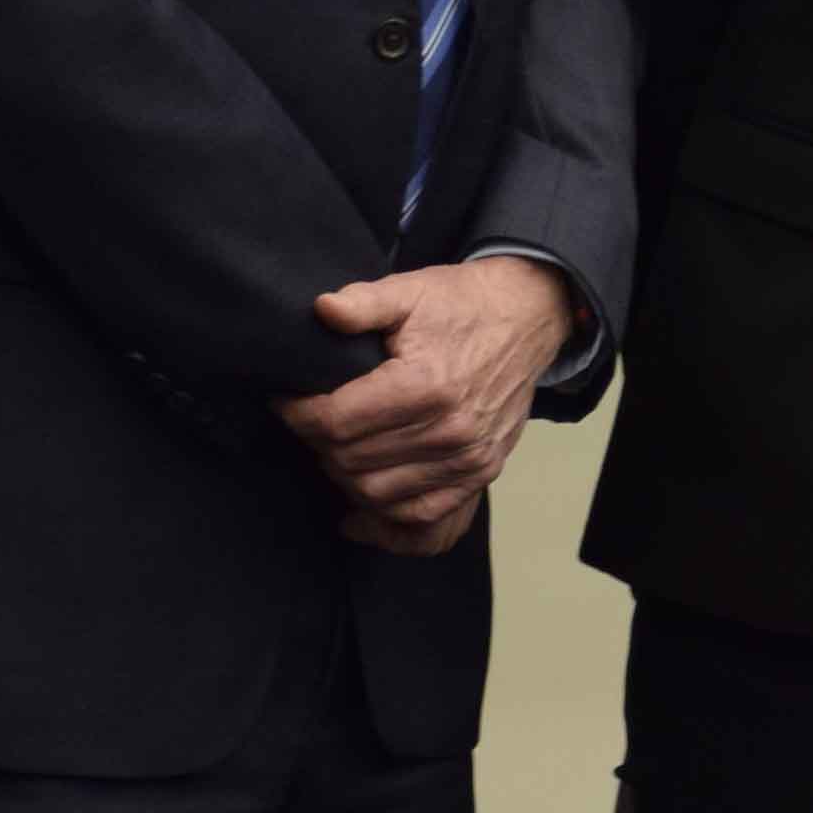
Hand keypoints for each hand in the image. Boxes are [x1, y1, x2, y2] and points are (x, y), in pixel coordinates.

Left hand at [278, 254, 569, 542]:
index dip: (297, 414)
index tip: (285, 401)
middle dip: (316, 442)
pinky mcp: (480, 473)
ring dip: (342, 475)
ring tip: (333, 448)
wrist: (527, 318)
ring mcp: (467, 458)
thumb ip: (363, 303)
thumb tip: (322, 310)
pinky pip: (422, 518)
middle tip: (309, 419)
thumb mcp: (411, 291)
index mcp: (426, 384)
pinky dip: (383, 521)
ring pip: (375, 493)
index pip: (336, 422)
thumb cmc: (464, 304)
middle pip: (349, 460)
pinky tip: (355, 512)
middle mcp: (449, 430)